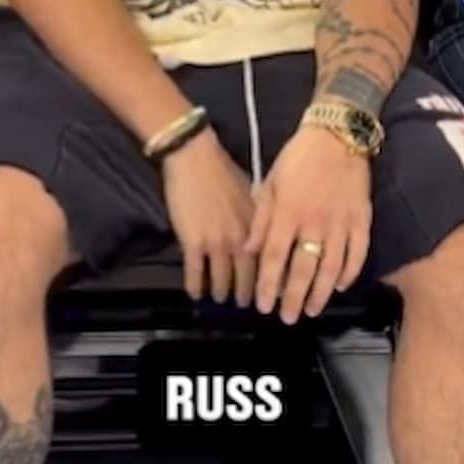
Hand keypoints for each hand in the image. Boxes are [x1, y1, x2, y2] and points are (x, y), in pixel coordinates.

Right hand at [161, 129, 256, 304]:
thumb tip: (261, 236)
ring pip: (221, 279)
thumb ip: (257, 218)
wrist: (194, 157)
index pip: (267, 261)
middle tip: (248, 306)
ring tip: (221, 299)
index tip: (271, 290)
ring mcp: (215, 243)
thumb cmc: (223, 170)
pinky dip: (195, 287)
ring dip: (222, 292)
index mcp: (256, 226)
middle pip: (247, 277)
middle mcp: (240, 239)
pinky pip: (195, 273)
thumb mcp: (251, 193)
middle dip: (248, 294)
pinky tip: (195, 294)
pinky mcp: (192, 243)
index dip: (270, 278)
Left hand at [247, 125, 371, 324]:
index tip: (264, 306)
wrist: (337, 134)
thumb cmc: (298, 157)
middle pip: (303, 270)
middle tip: (288, 319)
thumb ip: (261, 219)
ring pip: (331, 268)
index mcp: (288, 213)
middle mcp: (314, 223)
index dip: (269, 285)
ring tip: (311, 310)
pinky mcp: (361, 220)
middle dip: (293, 298)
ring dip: (320, 293)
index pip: (275, 258)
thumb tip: (250, 250)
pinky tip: (341, 287)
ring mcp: (341, 224)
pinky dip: (351, 273)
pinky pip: (358, 254)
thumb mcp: (271, 182)